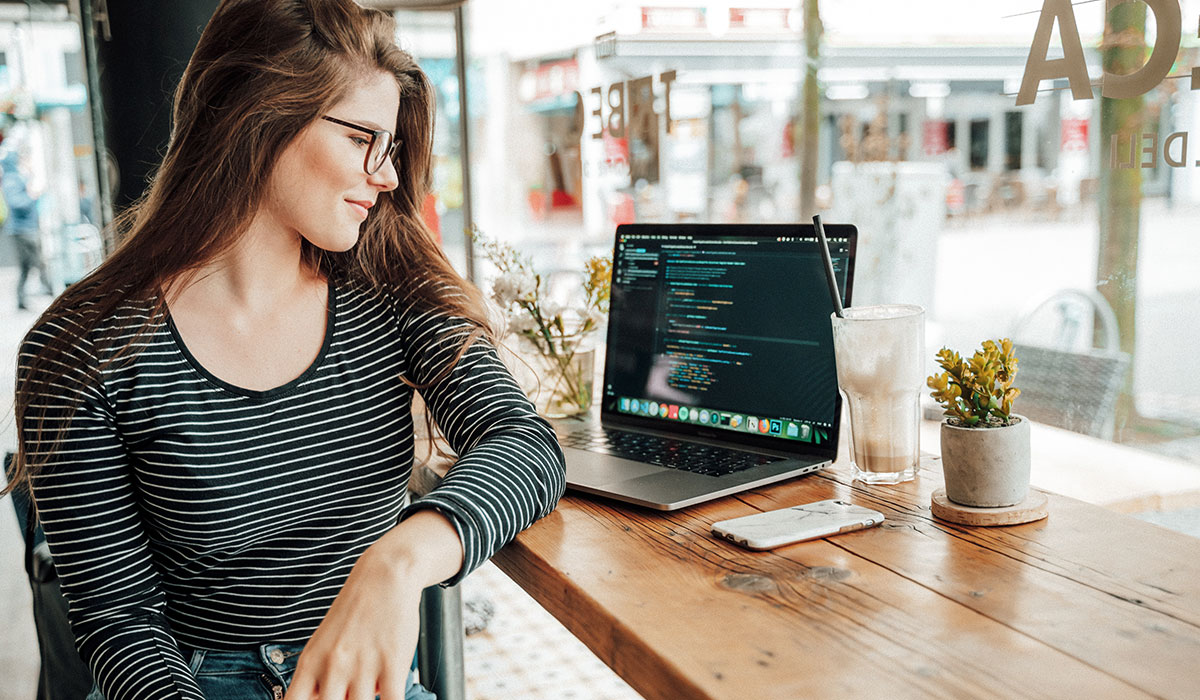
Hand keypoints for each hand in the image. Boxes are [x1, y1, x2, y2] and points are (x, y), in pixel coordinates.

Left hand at [284, 549, 420, 699]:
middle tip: (349, 694)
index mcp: (310, 663)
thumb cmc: (356, 610)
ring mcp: (362, 667)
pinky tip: (391, 694)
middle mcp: (333, 667)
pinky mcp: (393, 665)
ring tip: (372, 685)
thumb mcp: (324, 643)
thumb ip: (319, 679)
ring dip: (367, 699)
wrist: (385, 576)